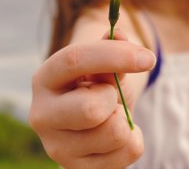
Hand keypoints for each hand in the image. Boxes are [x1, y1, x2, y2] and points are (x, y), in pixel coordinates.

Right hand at [29, 31, 155, 168]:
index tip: (146, 58)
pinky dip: (133, 139)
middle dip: (114, 98)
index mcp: (44, 78)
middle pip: (90, 109)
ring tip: (112, 116)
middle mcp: (42, 115)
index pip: (74, 60)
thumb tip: (122, 35)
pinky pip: (127, 152)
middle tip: (111, 96)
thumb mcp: (102, 65)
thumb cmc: (95, 85)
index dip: (113, 56)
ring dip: (125, 120)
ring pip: (114, 133)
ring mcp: (57, 148)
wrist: (90, 122)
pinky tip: (117, 136)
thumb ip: (112, 48)